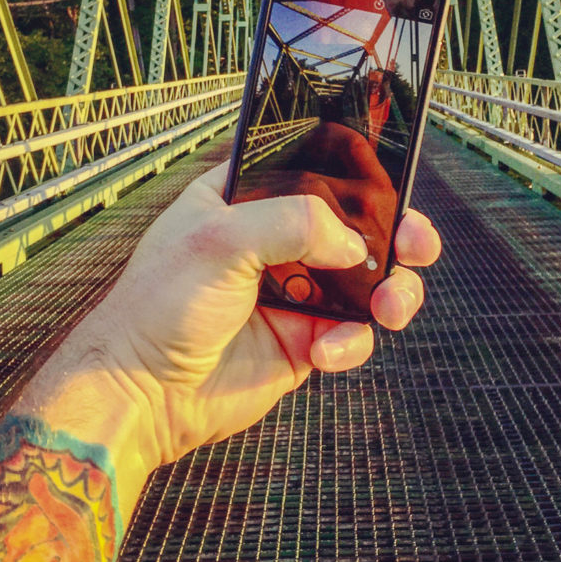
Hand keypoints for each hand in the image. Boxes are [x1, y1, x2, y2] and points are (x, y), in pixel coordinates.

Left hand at [69, 160, 440, 468]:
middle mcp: (276, 240)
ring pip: (368, 281)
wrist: (143, 392)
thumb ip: (293, 223)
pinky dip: (353, 342)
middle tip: (416, 243)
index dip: (360, 173)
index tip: (394, 180)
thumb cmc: (160, 303)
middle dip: (397, 233)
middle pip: (356, 225)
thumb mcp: (220, 239)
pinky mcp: (304, 339)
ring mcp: (294, 290)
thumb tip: (354, 244)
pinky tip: (327, 352)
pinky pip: (353, 333)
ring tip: (391, 306)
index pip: (316, 169)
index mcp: (249, 198)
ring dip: (393, 290)